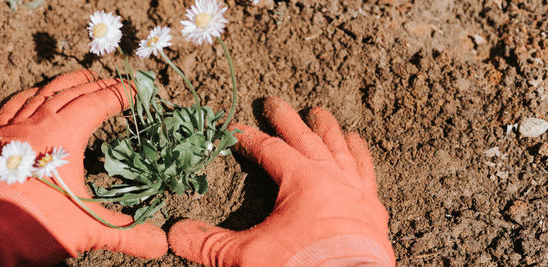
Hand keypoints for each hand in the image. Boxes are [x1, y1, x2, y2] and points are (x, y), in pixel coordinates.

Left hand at [0, 70, 166, 265]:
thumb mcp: (88, 229)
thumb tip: (160, 245)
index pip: (97, 103)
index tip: (134, 91)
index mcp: (64, 134)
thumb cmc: (37, 225)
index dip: (118, 95)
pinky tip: (33, 95)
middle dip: (96, 86)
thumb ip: (127, 233)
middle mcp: (38, 123)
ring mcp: (12, 130)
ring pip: (42, 95)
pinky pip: (12, 108)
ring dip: (64, 84)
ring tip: (80, 79)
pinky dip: (27, 97)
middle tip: (112, 83)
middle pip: (71, 93)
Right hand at [168, 97, 394, 265]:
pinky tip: (358, 150)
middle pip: (306, 139)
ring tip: (323, 117)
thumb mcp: (247, 257)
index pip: (269, 150)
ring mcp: (357, 194)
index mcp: (302, 180)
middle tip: (274, 103)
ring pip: (342, 151)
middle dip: (287, 120)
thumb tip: (174, 233)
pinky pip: (368, 175)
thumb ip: (209, 243)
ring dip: (329, 132)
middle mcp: (332, 178)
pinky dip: (362, 159)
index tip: (233, 130)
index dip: (248, 138)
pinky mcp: (374, 212)